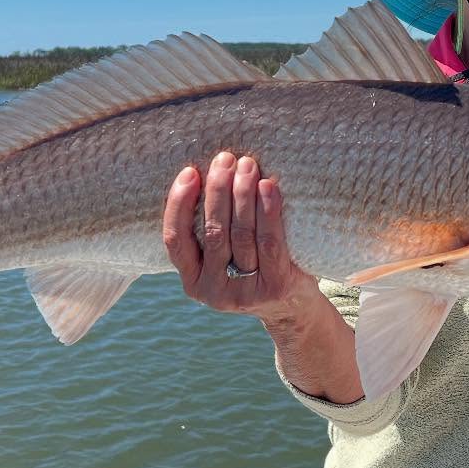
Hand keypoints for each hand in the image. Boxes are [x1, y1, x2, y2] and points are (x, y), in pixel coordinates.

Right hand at [162, 152, 317, 319]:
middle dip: (218, 190)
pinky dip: (268, 211)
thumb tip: (207, 172)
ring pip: (241, 234)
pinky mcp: (275, 287)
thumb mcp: (222, 259)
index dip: (179, 203)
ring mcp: (245, 292)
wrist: (293, 308)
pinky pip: (270, 242)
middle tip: (225, 159)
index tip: (189, 172)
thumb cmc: (253, 268)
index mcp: (193, 281)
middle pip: (213, 232)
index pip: (175, 240)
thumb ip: (210, 230)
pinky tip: (268, 186)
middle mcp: (214, 291)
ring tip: (247, 165)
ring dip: (242, 194)